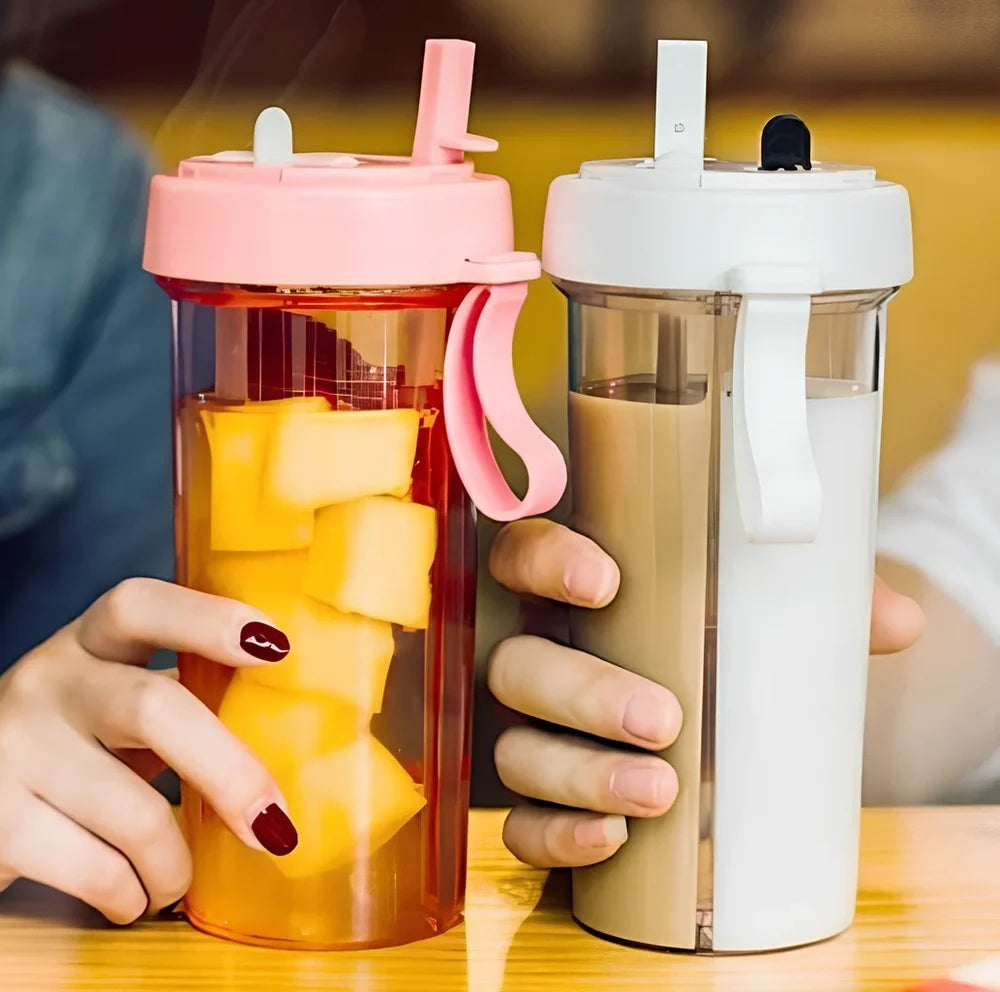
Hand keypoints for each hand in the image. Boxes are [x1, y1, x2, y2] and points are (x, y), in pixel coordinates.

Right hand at [0, 579, 296, 922]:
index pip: (139, 605)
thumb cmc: (74, 741)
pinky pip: (95, 870)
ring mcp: (15, 750)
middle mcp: (49, 682)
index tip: (276, 645)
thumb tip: (300, 735)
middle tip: (275, 825)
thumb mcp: (116, 701)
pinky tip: (135, 895)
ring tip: (181, 879)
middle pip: (153, 709)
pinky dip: (131, 895)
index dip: (209, 619)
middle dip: (229, 772)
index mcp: (90, 643)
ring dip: (176, 862)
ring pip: (132, 811)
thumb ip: (186, 698)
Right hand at [488, 519, 923, 869]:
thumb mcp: (760, 605)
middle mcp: (535, 651)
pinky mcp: (539, 798)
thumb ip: (823, 600)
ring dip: (578, 773)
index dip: (546, 565)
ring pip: (513, 748)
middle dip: (582, 692)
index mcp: (569, 586)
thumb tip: (899, 623)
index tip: (606, 584)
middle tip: (664, 719)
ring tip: (660, 792)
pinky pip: (519, 823)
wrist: (709, 708)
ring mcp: (528, 728)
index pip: (522, 554)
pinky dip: (556, 836)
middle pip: (515, 664)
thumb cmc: (717, 635)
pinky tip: (612, 840)